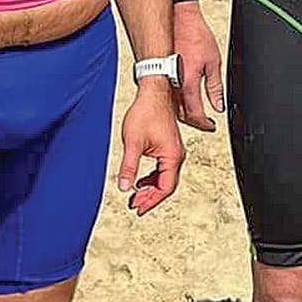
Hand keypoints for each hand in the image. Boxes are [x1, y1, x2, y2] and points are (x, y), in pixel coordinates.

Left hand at [117, 79, 183, 214]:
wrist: (154, 92)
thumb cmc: (146, 112)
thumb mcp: (133, 142)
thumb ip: (128, 167)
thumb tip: (124, 186)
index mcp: (172, 156)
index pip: (165, 187)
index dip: (151, 201)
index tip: (138, 208)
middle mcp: (177, 155)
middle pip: (167, 185)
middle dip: (150, 197)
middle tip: (134, 204)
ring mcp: (174, 151)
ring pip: (165, 178)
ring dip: (150, 188)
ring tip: (135, 195)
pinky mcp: (169, 147)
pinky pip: (163, 169)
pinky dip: (152, 178)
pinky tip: (141, 181)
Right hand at [173, 4, 225, 129]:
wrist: (177, 18)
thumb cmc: (194, 35)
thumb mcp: (213, 61)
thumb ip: (215, 87)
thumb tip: (218, 105)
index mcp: (188, 84)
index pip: (195, 115)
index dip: (205, 124)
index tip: (211, 125)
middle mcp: (172, 86)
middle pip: (181, 115)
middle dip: (194, 122)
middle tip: (204, 122)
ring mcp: (162, 80)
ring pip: (171, 107)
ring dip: (183, 114)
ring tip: (194, 113)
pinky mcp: (156, 74)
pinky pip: (165, 96)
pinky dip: (174, 102)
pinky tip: (181, 100)